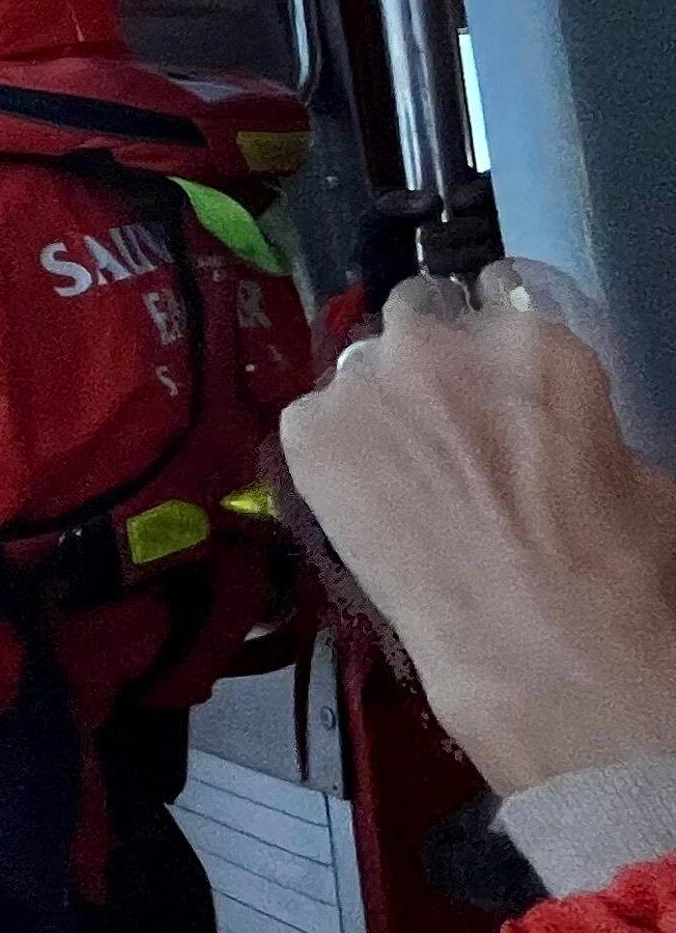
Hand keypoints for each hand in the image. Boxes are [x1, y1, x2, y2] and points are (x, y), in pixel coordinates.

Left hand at [281, 262, 675, 792]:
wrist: (537, 643)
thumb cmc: (611, 566)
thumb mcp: (624, 462)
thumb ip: (566, 414)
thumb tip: (541, 424)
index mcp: (530, 337)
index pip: (492, 289)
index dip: (487, 337)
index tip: (483, 373)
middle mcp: (438, 342)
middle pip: (414, 317)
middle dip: (425, 362)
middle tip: (436, 423)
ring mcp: (364, 383)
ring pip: (358, 368)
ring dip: (376, 405)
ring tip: (399, 472)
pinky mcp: (309, 433)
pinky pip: (312, 422)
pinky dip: (331, 452)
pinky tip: (361, 500)